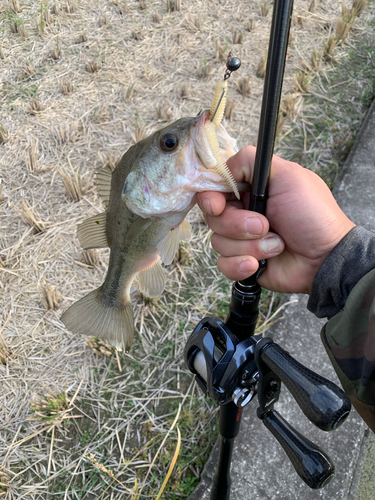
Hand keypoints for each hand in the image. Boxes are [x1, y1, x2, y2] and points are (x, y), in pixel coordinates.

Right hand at [197, 146, 355, 293]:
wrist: (326, 258)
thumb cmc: (313, 215)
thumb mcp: (288, 175)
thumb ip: (251, 160)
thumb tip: (223, 166)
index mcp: (250, 189)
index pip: (213, 188)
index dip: (210, 197)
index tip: (218, 205)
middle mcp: (242, 212)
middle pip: (213, 217)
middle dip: (237, 224)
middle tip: (265, 225)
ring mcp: (241, 239)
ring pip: (218, 242)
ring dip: (248, 245)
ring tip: (275, 244)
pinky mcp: (243, 261)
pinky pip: (223, 264)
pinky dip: (241, 264)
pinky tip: (259, 264)